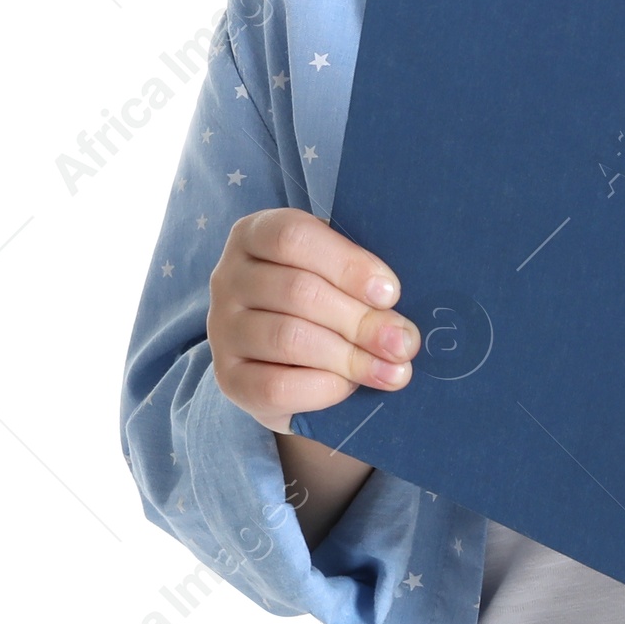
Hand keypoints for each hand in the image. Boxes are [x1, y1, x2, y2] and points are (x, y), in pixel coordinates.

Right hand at [207, 207, 419, 432]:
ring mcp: (221, 330)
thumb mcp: (339, 276)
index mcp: (254, 235)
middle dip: (360, 320)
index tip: (390, 293)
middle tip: (403, 342)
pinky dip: (322, 388)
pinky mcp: (227, 379)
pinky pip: (276, 386)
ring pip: (288, 338)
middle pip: (297, 290)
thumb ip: (364, 285)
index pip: (293, 237)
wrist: (290, 362)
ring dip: (349, 357)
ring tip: (392, 370)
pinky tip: (350, 387)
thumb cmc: (324, 302)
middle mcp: (228, 278)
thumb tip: (399, 330)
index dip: (348, 264)